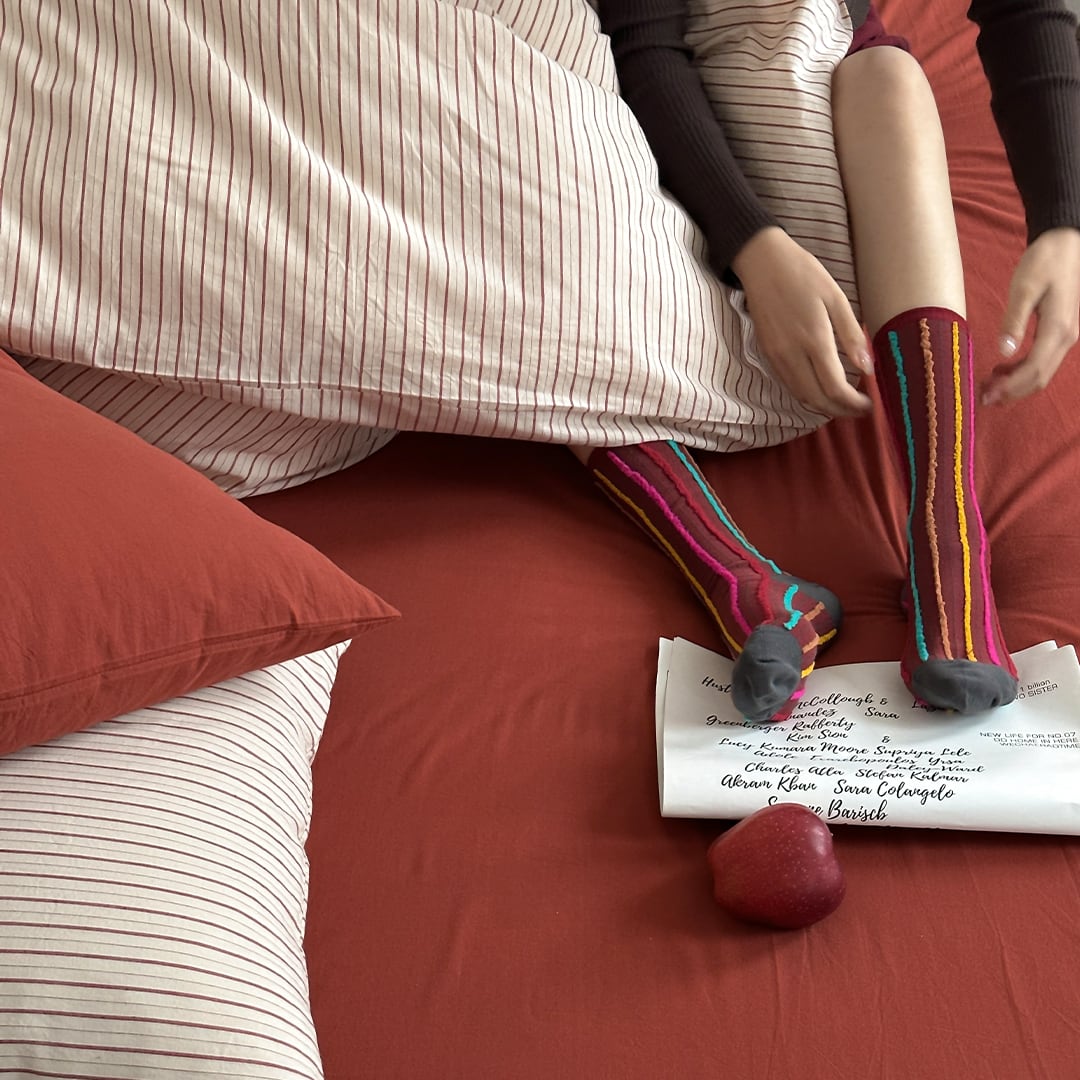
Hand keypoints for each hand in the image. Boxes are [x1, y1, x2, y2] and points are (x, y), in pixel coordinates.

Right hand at [731, 227, 872, 418]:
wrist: (761, 262)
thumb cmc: (803, 274)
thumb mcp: (835, 297)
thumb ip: (851, 335)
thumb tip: (868, 367)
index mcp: (814, 340)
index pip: (835, 388)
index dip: (854, 403)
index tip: (870, 404)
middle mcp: (792, 355)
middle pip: (817, 400)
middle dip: (841, 411)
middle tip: (860, 409)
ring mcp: (777, 357)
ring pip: (801, 396)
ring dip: (824, 407)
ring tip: (844, 403)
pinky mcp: (767, 354)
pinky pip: (789, 385)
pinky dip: (808, 394)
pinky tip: (821, 387)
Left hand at [983, 226, 1079, 404]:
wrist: (1067, 243)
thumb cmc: (1045, 261)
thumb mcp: (1024, 288)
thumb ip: (1013, 320)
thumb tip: (1004, 352)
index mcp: (1057, 329)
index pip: (1033, 371)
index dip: (1010, 387)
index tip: (986, 395)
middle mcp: (1066, 337)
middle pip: (1039, 378)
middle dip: (1012, 392)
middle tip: (983, 398)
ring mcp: (1066, 336)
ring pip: (1042, 373)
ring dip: (1016, 385)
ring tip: (989, 387)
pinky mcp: (1060, 332)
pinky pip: (1043, 361)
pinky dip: (1022, 371)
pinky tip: (1003, 370)